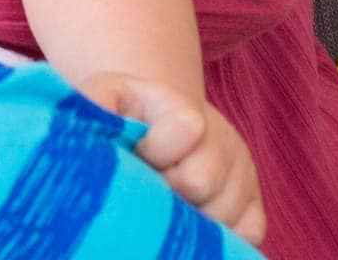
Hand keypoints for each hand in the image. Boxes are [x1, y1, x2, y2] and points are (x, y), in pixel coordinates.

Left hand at [70, 71, 264, 246]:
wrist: (153, 131)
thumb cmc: (121, 122)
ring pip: (225, 211)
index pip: (186, 126)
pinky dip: (218, 237)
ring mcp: (241, 171)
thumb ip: (95, 104)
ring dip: (189, 218)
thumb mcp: (104, 100)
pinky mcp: (252, 204)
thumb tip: (86, 130)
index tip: (137, 154)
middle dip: (167, 192)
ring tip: (162, 209)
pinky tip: (190, 228)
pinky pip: (248, 232)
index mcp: (182, 107)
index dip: (155, 149)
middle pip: (203, 179)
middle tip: (146, 191)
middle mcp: (221, 135)